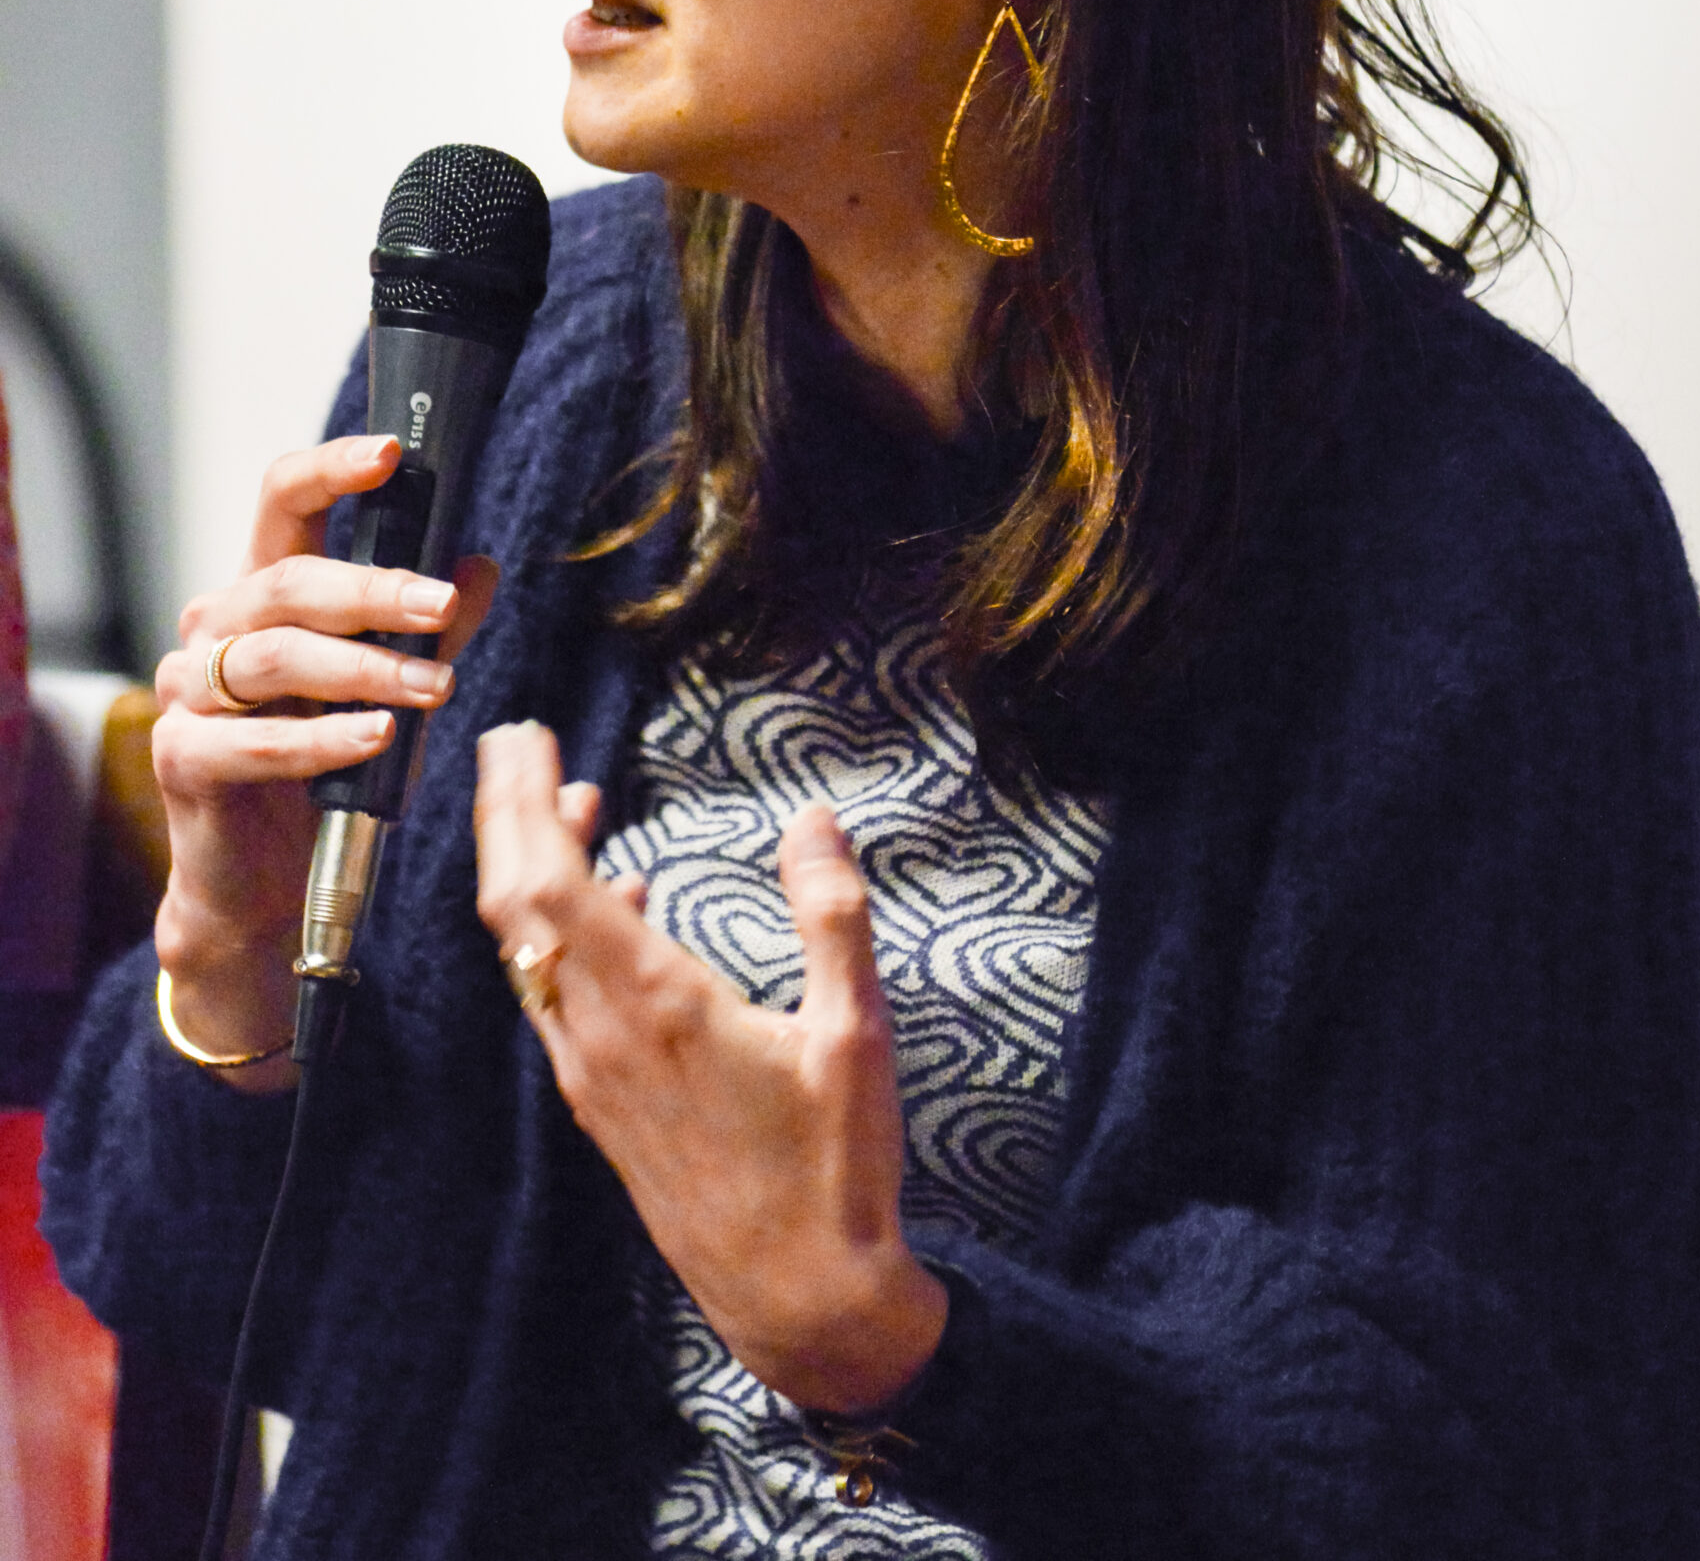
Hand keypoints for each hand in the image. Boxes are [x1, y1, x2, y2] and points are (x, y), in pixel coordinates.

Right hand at [152, 434, 497, 1080]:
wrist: (265, 881)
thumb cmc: (328, 768)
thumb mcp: (394, 686)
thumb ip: (432, 624)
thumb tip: (478, 565)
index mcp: (263, 589)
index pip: (284, 502)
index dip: (332, 469)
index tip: (393, 453)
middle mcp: (216, 626)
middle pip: (287, 581)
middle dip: (372, 589)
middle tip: (440, 606)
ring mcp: (190, 691)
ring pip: (274, 656)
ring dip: (363, 668)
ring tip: (433, 685)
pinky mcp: (183, 757)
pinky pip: (256, 739)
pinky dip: (322, 738)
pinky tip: (376, 739)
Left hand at [474, 720, 947, 1411]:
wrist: (802, 1304)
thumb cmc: (836, 1169)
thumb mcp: (856, 1034)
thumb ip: (833, 917)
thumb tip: (813, 819)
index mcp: (656, 1004)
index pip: (551, 880)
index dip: (525, 800)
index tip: (522, 732)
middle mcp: (600, 1035)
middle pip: (515, 905)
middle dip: (505, 814)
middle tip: (511, 741)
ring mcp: (593, 1074)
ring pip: (526, 951)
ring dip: (530, 867)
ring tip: (570, 799)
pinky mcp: (602, 1105)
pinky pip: (554, 994)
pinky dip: (562, 927)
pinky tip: (620, 896)